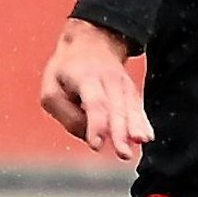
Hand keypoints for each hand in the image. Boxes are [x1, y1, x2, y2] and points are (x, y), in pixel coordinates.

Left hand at [39, 19, 153, 159]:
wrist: (92, 42)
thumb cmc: (66, 71)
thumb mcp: (50, 88)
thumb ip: (64, 113)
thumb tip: (86, 133)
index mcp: (85, 77)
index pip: (94, 102)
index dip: (96, 124)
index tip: (96, 145)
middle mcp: (108, 79)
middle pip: (116, 108)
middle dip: (120, 132)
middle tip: (122, 153)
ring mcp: (122, 84)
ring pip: (130, 107)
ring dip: (136, 127)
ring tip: (140, 141)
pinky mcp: (130, 91)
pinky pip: (138, 108)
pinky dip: (143, 122)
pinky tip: (147, 136)